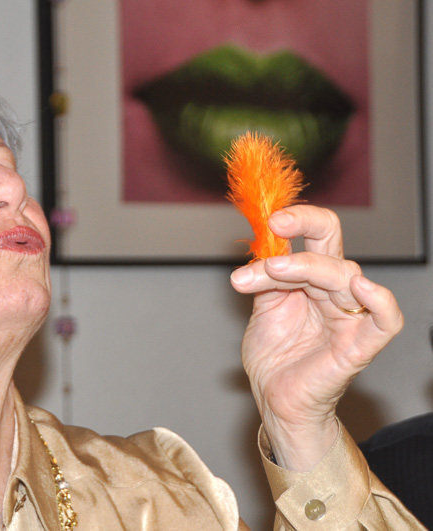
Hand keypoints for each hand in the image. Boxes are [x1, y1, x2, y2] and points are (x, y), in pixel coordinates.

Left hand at [230, 205, 402, 470]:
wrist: (273, 399)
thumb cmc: (274, 356)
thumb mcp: (262, 307)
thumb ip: (265, 277)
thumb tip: (258, 244)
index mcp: (313, 279)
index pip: (320, 235)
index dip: (301, 219)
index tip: (272, 218)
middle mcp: (335, 293)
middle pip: (332, 249)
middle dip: (305, 230)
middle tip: (273, 230)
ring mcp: (348, 318)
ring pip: (345, 276)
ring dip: (306, 267)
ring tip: (271, 271)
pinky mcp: (358, 346)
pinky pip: (385, 321)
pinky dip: (380, 302)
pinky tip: (360, 287)